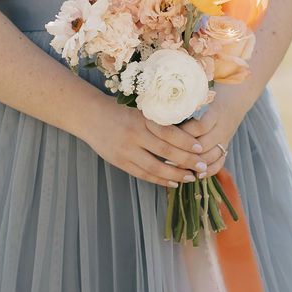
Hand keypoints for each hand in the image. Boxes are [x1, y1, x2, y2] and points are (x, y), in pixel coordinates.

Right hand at [80, 86, 245, 187]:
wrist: (89, 115)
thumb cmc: (119, 109)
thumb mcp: (139, 108)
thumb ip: (158, 118)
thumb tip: (188, 127)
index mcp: (142, 118)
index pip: (169, 132)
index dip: (186, 142)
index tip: (201, 148)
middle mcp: (134, 134)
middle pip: (165, 152)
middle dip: (186, 161)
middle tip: (202, 167)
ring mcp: (126, 150)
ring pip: (155, 167)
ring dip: (175, 175)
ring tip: (190, 178)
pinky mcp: (120, 162)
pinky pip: (143, 174)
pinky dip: (159, 180)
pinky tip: (172, 183)